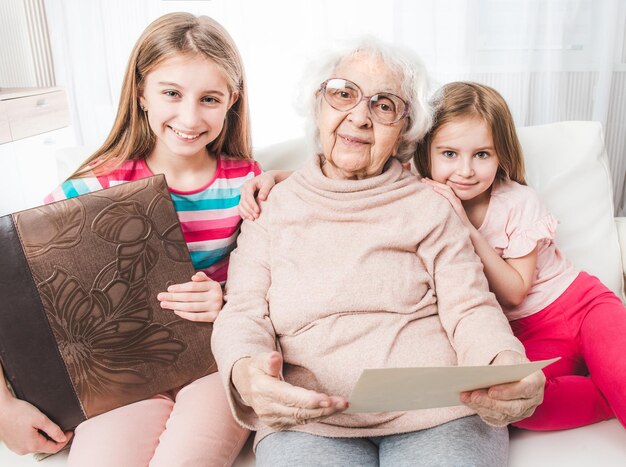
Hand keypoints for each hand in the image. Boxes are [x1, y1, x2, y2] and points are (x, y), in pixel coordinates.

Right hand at [0, 393, 72, 454]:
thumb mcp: (40, 419)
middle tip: (62, 429)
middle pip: (45, 447)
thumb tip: (62, 438)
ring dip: (45, 438)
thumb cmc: (16, 412)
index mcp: (32, 444)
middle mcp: (24, 449)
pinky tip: (35, 428)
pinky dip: (35, 437)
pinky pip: (28, 443)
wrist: (0, 408)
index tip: (70, 432)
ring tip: (49, 427)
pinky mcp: (13, 443)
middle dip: (55, 439)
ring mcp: (17, 447)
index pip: (54, 448)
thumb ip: (53, 430)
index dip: (65, 440)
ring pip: (36, 445)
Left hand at [157, 271, 222, 321]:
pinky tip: (176, 311)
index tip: (169, 289)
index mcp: (213, 285)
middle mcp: (215, 296)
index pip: (193, 286)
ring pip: (191, 306)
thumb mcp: (210, 284)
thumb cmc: (213, 294)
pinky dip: (185, 314)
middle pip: (190, 296)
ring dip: (175, 305)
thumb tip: (194, 276)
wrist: (226, 308)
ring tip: (164, 304)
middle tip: (160, 297)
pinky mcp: (213, 317)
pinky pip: (196, 317)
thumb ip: (203, 278)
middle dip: (173, 296)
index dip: (180, 287)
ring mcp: (215, 307)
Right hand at [231, 352, 348, 429]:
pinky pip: (300, 422)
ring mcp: (272, 418)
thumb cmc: (255, 369)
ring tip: (342, 405)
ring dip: (324, 413)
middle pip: (299, 410)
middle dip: (323, 408)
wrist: (244, 385)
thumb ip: (267, 360)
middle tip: (343, 402)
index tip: (327, 399)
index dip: (308, 400)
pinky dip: (317, 416)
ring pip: (302, 418)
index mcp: (263, 390)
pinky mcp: (278, 423)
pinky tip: (330, 410)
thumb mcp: (257, 359)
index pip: (289, 397)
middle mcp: (267, 407)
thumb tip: (274, 358)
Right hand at [238, 173, 276, 220]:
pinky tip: (247, 218)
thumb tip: (261, 198)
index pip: (248, 195)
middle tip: (257, 216)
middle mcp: (244, 189)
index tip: (258, 211)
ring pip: (241, 205)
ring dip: (246, 213)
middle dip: (249, 210)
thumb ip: (265, 189)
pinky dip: (243, 213)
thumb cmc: (268, 181)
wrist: (265, 179)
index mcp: (249, 184)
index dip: (252, 204)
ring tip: (253, 219)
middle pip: (243, 201)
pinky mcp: (243, 199)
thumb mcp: (269, 183)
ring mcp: (242, 194)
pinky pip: (240, 207)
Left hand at [421, 178, 471, 228]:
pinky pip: (449, 197)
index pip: (442, 188)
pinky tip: (434, 189)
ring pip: (446, 189)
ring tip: (427, 182)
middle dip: (433, 182)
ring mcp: (457, 202)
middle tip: (423, 179)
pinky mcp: (458, 206)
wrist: (465, 230)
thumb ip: (440, 209)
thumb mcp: (446, 214)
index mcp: (452, 199)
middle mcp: (455, 198)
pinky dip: (442, 192)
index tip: (425, 181)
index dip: (434, 184)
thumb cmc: (455, 223)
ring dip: (436, 184)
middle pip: (443, 187)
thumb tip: (429, 207)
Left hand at [460, 351, 544, 426]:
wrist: (510, 368)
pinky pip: (496, 419)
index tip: (491, 391)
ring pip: (503, 415)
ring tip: (466, 397)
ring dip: (482, 407)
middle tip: (473, 395)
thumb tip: (484, 375)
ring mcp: (523, 411)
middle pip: (513, 407)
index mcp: (536, 381)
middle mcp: (533, 400)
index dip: (508, 392)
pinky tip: (469, 402)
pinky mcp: (511, 417)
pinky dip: (481, 411)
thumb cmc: (509, 361)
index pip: (525, 389)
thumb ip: (501, 366)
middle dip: (491, 402)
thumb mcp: (508, 357)